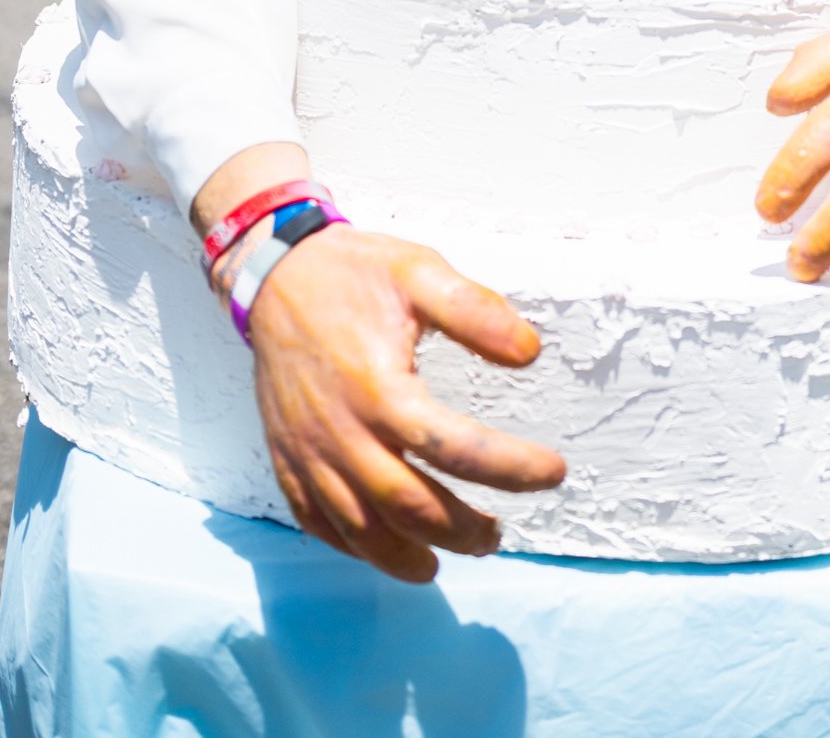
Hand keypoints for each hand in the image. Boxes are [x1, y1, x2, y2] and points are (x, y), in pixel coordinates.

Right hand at [246, 225, 564, 581]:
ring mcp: (308, 452)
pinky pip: (317, 521)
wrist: (276, 276)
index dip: (510, 467)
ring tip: (447, 558)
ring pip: (359, 528)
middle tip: (497, 534)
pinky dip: (353, 547)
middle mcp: (341, 431)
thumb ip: (475, 311)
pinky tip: (383, 548)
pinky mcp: (287, 459)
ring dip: (405, 555)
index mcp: (379, 387)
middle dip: (459, 530)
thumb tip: (529, 351)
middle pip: (407, 505)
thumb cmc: (355, 273)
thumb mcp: (421, 271)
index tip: (552, 472)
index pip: (454, 446)